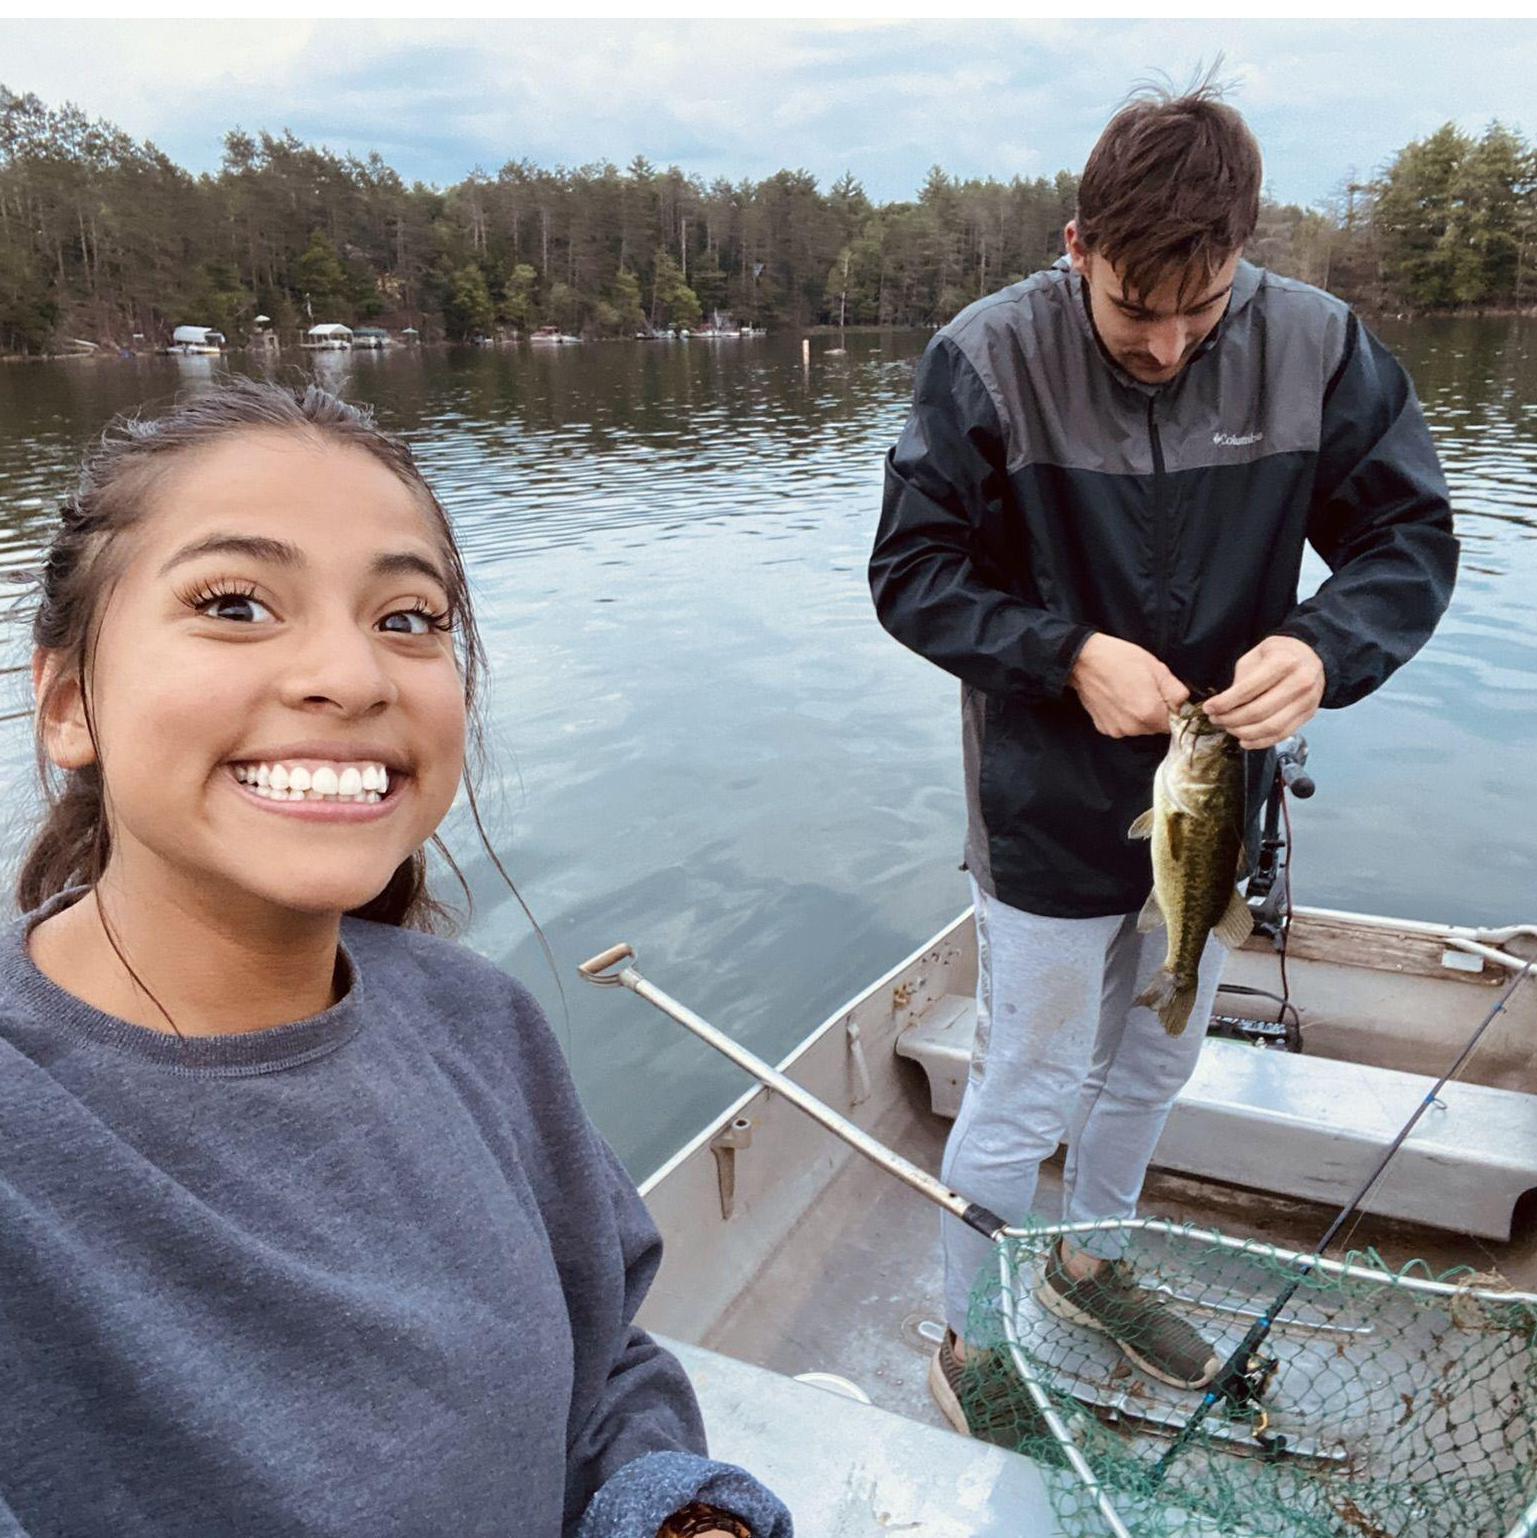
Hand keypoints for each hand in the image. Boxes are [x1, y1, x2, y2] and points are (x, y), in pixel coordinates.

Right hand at [1068, 633, 1188, 737]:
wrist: (1084, 661)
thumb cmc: (1121, 659)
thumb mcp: (1156, 668)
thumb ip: (1176, 690)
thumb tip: (1183, 704)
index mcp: (1150, 714)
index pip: (1174, 724)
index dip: (1172, 710)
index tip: (1163, 696)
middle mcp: (1134, 728)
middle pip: (1155, 727)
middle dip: (1155, 713)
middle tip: (1144, 690)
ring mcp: (1117, 730)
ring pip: (1139, 728)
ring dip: (1138, 716)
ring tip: (1128, 693)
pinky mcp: (1103, 728)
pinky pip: (1122, 727)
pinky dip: (1122, 717)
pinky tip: (1116, 700)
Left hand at [1205, 636, 1324, 748]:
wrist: (1309, 655)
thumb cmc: (1279, 654)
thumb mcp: (1255, 656)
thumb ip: (1240, 680)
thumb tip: (1224, 706)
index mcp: (1284, 662)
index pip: (1248, 690)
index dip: (1224, 703)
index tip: (1209, 708)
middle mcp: (1300, 682)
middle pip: (1258, 712)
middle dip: (1231, 720)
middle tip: (1216, 719)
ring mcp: (1307, 701)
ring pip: (1270, 727)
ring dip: (1243, 733)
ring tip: (1228, 728)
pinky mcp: (1308, 715)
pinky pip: (1282, 735)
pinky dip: (1260, 742)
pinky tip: (1244, 740)